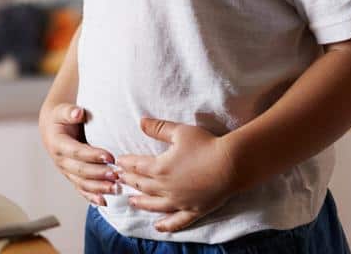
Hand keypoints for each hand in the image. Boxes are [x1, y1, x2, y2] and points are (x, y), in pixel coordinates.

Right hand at [39, 102, 118, 205]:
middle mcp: (61, 161)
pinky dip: (92, 197)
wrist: (53, 128)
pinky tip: (104, 202)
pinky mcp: (72, 178)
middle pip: (80, 171)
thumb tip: (78, 113)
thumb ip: (70, 111)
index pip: (76, 152)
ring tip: (116, 188)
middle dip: (99, 174)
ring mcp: (66, 171)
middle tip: (117, 175)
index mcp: (57, 144)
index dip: (92, 155)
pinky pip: (82, 190)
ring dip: (99, 188)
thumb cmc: (61, 118)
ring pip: (82, 183)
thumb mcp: (62, 111)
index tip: (110, 156)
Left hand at [115, 117, 237, 232]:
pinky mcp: (194, 210)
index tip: (118, 163)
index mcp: (159, 168)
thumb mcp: (180, 132)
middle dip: (129, 181)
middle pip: (142, 185)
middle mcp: (166, 187)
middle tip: (119, 179)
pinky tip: (158, 227)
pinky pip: (177, 221)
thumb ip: (158, 128)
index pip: (136, 166)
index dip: (126, 164)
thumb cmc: (206, 145)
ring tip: (131, 202)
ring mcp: (179, 201)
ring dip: (141, 203)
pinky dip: (166, 225)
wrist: (232, 163)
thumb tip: (140, 122)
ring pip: (154, 204)